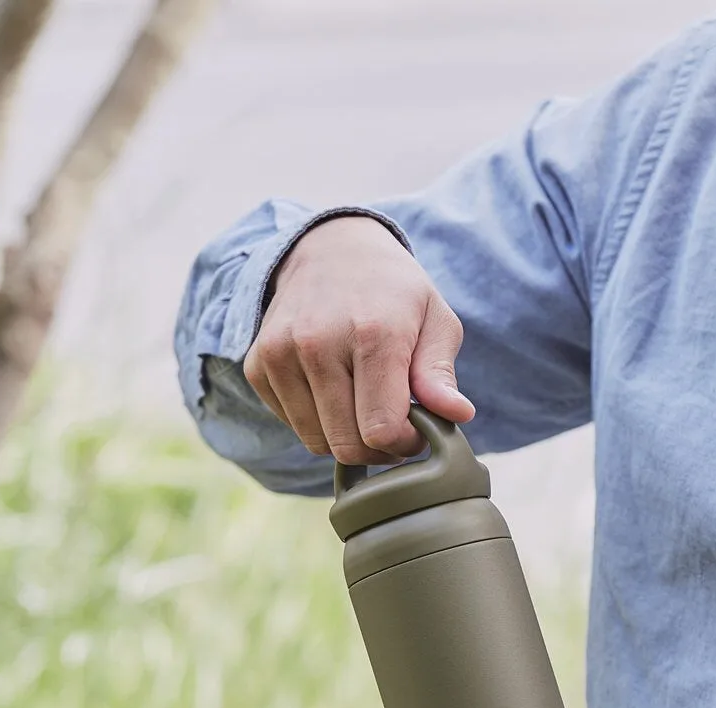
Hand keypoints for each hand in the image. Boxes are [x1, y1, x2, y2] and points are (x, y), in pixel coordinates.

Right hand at [243, 215, 474, 465]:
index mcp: (372, 333)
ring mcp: (281, 354)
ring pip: (317, 442)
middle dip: (376, 449)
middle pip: (347, 444)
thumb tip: (458, 415)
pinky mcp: (257, 365)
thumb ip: (440, 373)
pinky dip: (316, 421)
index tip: (414, 430)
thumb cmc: (393, 292)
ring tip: (363, 406)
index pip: (381, 429)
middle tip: (391, 425)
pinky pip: (292, 425)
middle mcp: (318, 343)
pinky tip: (332, 391)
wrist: (330, 250)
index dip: (403, 444)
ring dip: (345, 437)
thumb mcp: (435, 319)